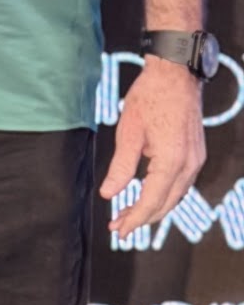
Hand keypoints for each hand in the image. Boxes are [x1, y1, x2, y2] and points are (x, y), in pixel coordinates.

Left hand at [99, 57, 205, 235]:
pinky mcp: (195, 154)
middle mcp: (189, 164)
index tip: (119, 230)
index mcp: (171, 161)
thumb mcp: (128, 132)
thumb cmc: (150, 97)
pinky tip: (146, 195)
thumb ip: (120, 167)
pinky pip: (180, 183)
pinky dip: (163, 195)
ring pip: (175, 196)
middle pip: (166, 204)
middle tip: (118, 227)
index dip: (134, 218)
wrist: (175, 74)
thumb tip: (108, 194)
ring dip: (153, 208)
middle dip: (142, 218)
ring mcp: (196, 160)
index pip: (151, 201)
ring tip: (127, 214)